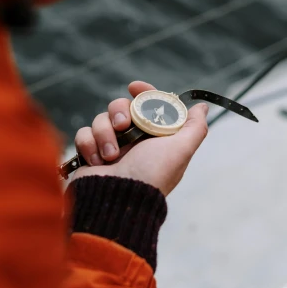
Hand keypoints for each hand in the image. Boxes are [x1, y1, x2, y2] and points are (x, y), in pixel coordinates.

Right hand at [73, 81, 208, 196]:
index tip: (134, 87)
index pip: (147, 105)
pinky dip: (89, 144)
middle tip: (124, 126)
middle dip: (120, 112)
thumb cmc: (152, 176)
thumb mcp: (180, 150)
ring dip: (105, 133)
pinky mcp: (90, 153)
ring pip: (100, 119)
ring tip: (112, 155)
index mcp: (153, 137)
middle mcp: (132, 141)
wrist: (118, 200)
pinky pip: (84, 133)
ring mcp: (109, 147)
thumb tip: (202, 107)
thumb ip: (194, 127)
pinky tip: (98, 160)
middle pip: (121, 107)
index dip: (142, 92)